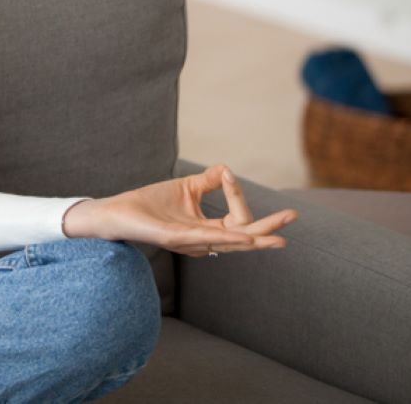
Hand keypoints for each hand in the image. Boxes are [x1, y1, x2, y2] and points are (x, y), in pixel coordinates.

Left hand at [62, 164, 298, 256]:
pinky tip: (242, 236)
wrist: (118, 212)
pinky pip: (204, 238)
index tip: (229, 175)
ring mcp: (190, 241)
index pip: (239, 220)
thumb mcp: (186, 188)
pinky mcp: (174, 238)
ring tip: (279, 239)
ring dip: (254, 239)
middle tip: (292, 216)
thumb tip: (229, 168)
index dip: (238, 197)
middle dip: (269, 229)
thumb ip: (209, 181)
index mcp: (208, 230)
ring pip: (229, 242)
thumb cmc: (150, 203)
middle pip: (244, 238)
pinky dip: (225, 237)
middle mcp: (203, 240)